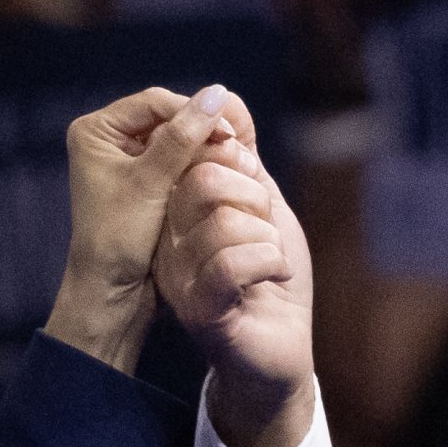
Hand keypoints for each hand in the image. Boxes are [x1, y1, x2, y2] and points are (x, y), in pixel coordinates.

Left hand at [54, 88, 223, 365]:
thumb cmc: (120, 238)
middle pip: (165, 117)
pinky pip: (176, 161)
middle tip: (233, 143)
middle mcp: (106, 140)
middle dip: (199, 129)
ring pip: (174, 139)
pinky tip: (218, 174)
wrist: (111, 292)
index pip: (154, 102)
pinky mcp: (142, 181)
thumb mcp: (151, 183)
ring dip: (201, 147)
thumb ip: (183, 138)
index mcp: (94, 131)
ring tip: (229, 159)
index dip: (192, 111)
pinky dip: (197, 165)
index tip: (227, 132)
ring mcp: (125, 160)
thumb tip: (217, 92)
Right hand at [152, 86, 317, 446]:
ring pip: (224, 219)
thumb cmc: (270, 279)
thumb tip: (226, 97)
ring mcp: (178, 275)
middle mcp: (166, 240)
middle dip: (256, 196)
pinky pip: (232, 260)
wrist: (281, 349)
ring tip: (271, 262)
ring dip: (268, 237)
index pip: (196, 153)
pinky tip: (271, 279)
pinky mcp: (198, 308)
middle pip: (206, 178)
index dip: (239, 157)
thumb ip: (243, 156)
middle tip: (267, 230)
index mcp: (176, 211)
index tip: (259, 188)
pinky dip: (269, 263)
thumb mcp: (261, 205)